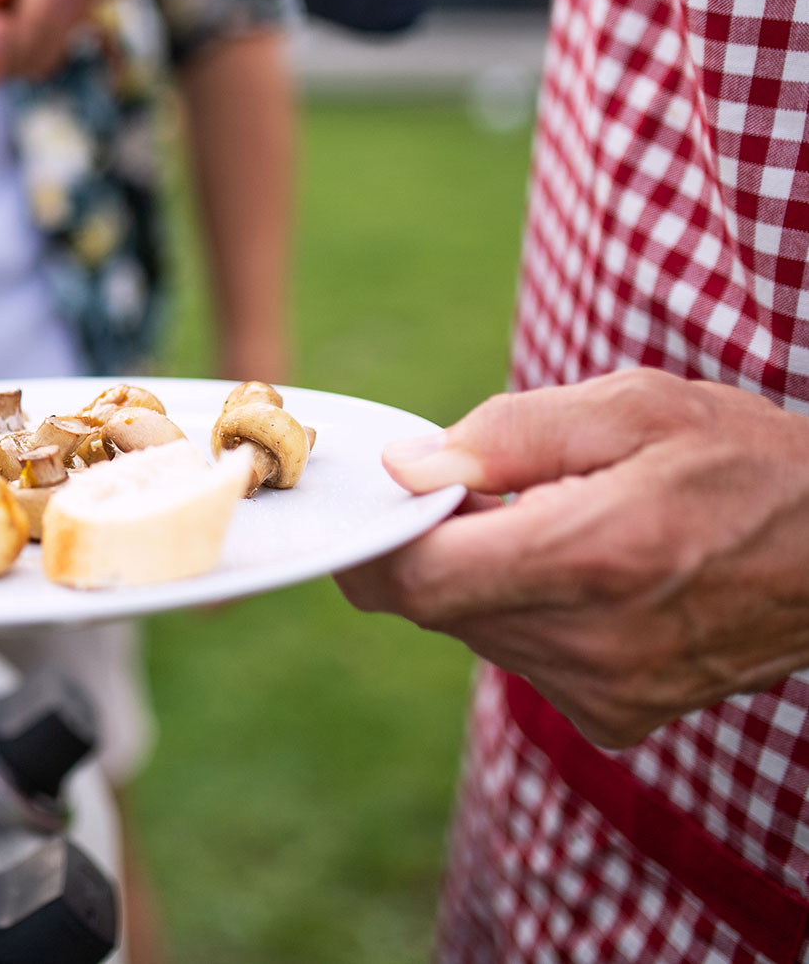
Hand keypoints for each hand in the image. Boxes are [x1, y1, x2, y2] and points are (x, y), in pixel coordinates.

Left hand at [335, 368, 808, 748]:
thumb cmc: (748, 462)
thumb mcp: (635, 407)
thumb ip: (507, 435)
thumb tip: (408, 469)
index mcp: (592, 558)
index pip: (419, 578)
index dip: (377, 538)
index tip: (382, 496)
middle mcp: (593, 645)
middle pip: (438, 602)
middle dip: (437, 543)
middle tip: (483, 486)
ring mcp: (606, 693)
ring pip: (475, 629)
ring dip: (485, 574)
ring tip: (558, 521)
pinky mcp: (617, 717)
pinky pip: (523, 656)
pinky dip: (527, 609)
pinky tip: (588, 571)